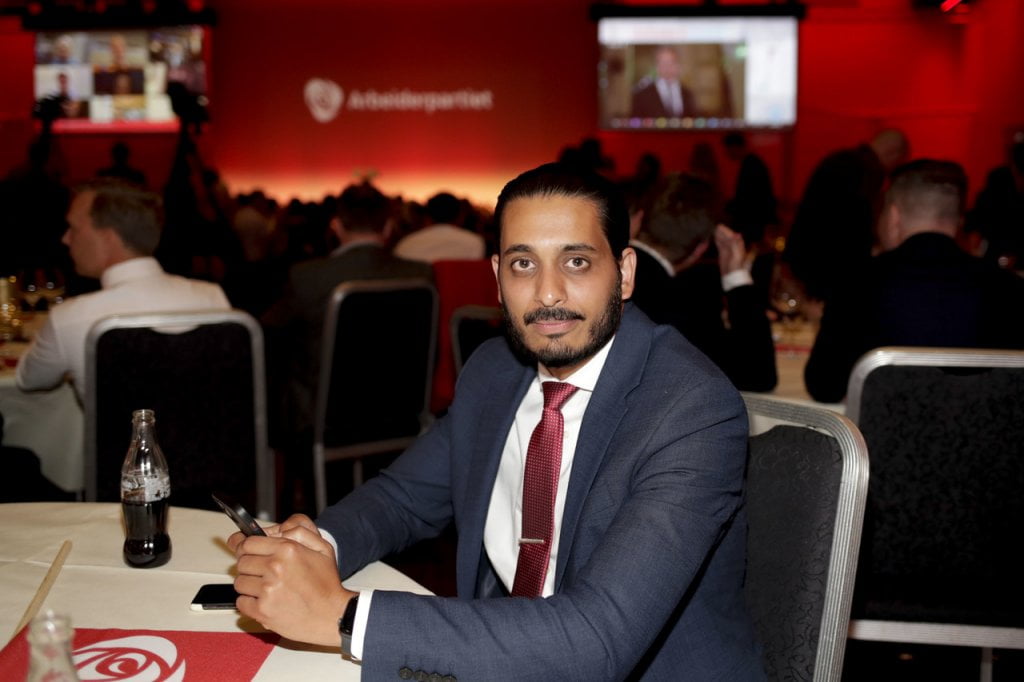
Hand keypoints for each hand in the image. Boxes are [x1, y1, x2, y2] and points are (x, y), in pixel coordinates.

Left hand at [230, 515, 354, 645]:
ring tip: (266, 587)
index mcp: (287, 549)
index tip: (242, 549)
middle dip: (249, 565)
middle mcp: (275, 568)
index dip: (243, 545)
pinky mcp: (262, 611)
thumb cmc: (327, 583)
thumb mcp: (322, 548)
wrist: (333, 616)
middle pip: (241, 562)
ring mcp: (267, 591)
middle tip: (262, 571)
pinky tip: (264, 600)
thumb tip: (274, 529)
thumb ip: (299, 532)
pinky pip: (241, 602)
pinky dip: (249, 602)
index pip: (247, 543)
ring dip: (249, 584)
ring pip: (239, 582)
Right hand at [713, 223, 749, 275]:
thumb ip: (737, 245)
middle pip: (728, 238)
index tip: (720, 226)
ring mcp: (728, 252)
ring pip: (723, 241)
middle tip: (716, 226)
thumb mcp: (738, 255)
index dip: (727, 231)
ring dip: (719, 236)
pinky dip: (718, 242)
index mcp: (739, 247)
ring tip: (714, 230)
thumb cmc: (737, 267)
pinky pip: (720, 246)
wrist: (733, 277)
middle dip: (723, 232)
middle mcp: (734, 248)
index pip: (732, 236)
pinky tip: (715, 238)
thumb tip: (737, 234)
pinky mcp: (723, 255)